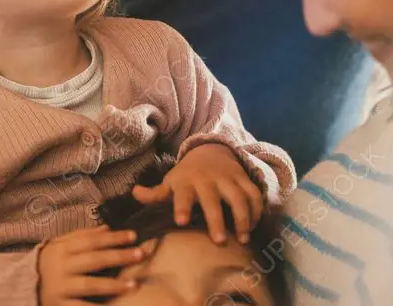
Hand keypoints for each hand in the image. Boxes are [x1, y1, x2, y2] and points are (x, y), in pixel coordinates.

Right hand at [38, 225, 146, 305]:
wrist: (22, 287)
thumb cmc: (48, 263)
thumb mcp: (60, 245)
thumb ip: (83, 236)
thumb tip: (108, 227)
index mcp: (63, 249)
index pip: (91, 241)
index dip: (113, 238)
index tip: (133, 236)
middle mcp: (61, 267)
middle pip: (94, 260)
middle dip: (119, 256)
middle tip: (141, 254)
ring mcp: (61, 288)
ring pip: (89, 285)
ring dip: (113, 285)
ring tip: (134, 284)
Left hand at [132, 143, 262, 244]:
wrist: (210, 151)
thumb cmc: (187, 176)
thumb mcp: (170, 182)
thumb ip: (154, 194)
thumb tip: (134, 193)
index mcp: (186, 183)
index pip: (182, 194)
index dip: (181, 207)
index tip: (180, 222)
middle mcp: (208, 180)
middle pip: (213, 200)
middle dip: (216, 219)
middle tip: (219, 241)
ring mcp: (228, 179)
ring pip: (239, 197)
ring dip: (243, 217)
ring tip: (243, 239)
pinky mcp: (244, 180)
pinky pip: (254, 194)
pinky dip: (257, 210)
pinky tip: (254, 227)